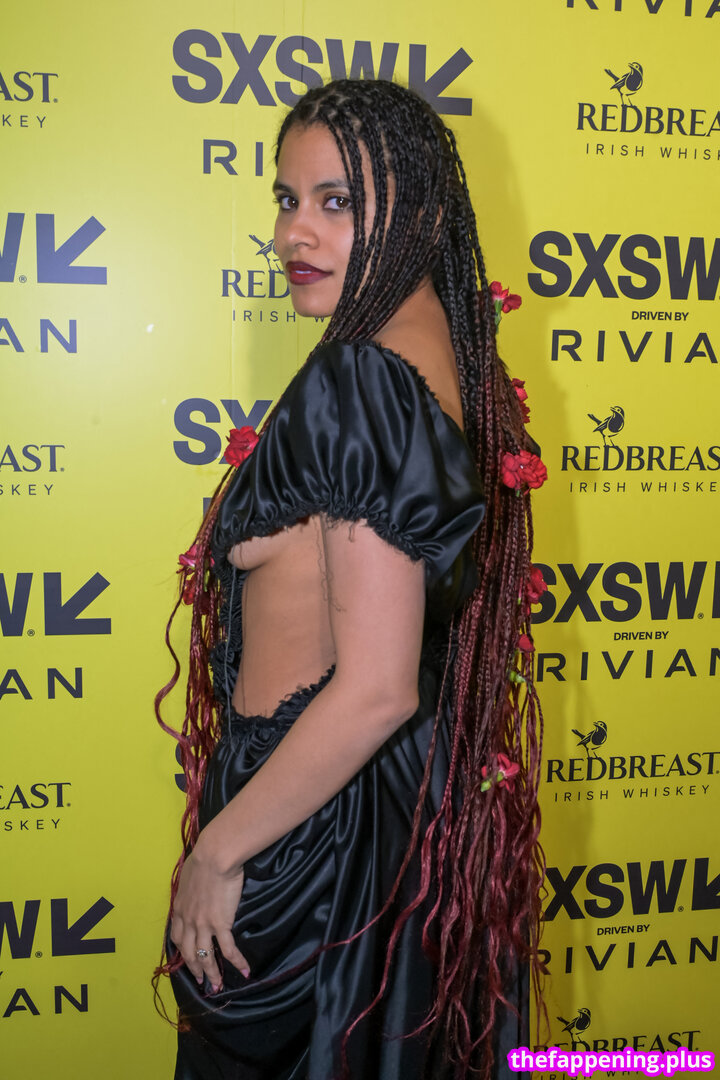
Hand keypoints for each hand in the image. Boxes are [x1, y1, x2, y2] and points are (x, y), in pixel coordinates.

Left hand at [169, 841, 249, 991]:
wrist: (215, 857)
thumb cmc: (204, 858)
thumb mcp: (190, 875)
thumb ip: (191, 888)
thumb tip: (197, 886)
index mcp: (180, 909)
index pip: (179, 937)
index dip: (183, 952)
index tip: (189, 960)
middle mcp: (189, 921)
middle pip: (190, 953)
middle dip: (196, 970)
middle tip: (202, 982)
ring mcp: (204, 925)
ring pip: (206, 957)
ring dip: (212, 974)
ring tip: (217, 986)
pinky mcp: (221, 924)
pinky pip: (228, 949)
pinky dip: (236, 962)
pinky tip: (244, 971)